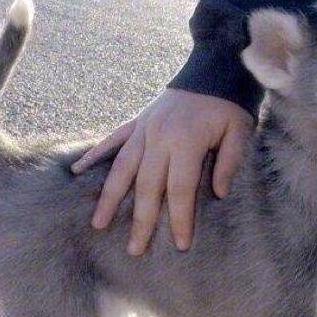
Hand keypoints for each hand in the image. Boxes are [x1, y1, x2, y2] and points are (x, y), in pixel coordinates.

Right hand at [71, 88, 252, 255]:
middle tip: (135, 250)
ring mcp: (144, 129)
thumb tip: (218, 194)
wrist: (214, 67)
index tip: (180, 244)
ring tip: (98, 223)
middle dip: (141, 221)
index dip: (180, 219)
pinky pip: (112, 140)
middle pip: (146, 187)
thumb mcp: (239, 132)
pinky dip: (95, 154)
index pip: (180, 190)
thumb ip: (229, 163)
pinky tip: (77, 170)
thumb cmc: (230, 103)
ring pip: (122, 168)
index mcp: (185, 142)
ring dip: (110, 197)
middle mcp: (158, 138)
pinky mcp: (137, 121)